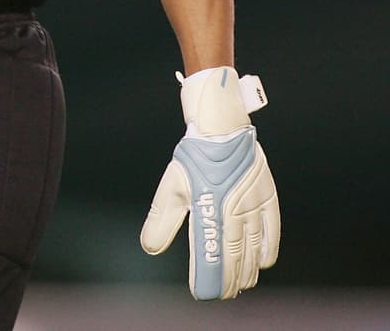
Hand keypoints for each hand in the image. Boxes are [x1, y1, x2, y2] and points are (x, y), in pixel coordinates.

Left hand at [140, 66, 279, 299]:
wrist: (220, 127)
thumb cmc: (194, 157)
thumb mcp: (171, 188)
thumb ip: (162, 220)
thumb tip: (150, 247)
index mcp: (209, 211)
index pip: (210, 255)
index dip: (208, 277)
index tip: (202, 293)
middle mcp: (234, 212)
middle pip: (234, 256)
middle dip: (229, 279)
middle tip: (223, 293)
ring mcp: (254, 206)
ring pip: (253, 248)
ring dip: (248, 269)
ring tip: (242, 284)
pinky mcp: (267, 197)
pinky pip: (271, 230)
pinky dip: (268, 248)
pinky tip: (263, 262)